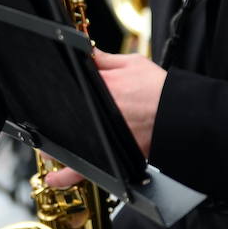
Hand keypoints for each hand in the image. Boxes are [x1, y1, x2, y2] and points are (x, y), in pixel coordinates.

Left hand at [44, 47, 165, 190]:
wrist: (180, 114)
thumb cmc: (160, 90)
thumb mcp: (133, 63)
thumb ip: (105, 59)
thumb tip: (86, 51)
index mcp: (100, 86)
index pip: (67, 83)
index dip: (56, 87)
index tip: (48, 90)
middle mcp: (96, 112)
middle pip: (62, 117)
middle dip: (53, 119)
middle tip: (47, 119)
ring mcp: (101, 137)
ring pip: (67, 145)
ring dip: (54, 147)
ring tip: (48, 148)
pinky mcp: (111, 154)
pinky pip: (84, 170)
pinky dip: (67, 175)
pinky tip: (55, 177)